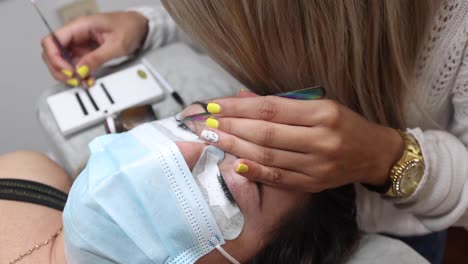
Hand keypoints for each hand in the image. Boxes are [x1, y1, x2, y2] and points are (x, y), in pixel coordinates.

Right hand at [41, 11, 147, 85]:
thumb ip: (97, 58)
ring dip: (70, 74)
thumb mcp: (115, 45)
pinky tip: (87, 78)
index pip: (52, 41)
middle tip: (74, 79)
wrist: (140, 26)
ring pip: (63, 61)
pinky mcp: (86, 51)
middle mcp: (76, 34)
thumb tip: (81, 70)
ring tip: (83, 81)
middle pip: (53, 52)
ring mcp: (80, 43)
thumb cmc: (129, 27)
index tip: (68, 71)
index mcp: (80, 26)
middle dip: (60, 69)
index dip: (55, 58)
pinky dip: (79, 73)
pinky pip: (75, 64)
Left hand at [198, 95, 404, 191]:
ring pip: (268, 156)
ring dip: (236, 148)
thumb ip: (282, 104)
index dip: (239, 108)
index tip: (214, 106)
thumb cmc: (345, 123)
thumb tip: (242, 98)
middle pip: (265, 134)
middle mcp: (321, 140)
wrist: (374, 154)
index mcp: (323, 113)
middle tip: (205, 124)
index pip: (271, 110)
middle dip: (231, 127)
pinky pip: (278, 178)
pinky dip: (255, 171)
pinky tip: (235, 162)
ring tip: (213, 139)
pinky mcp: (313, 184)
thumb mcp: (320, 104)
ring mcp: (317, 166)